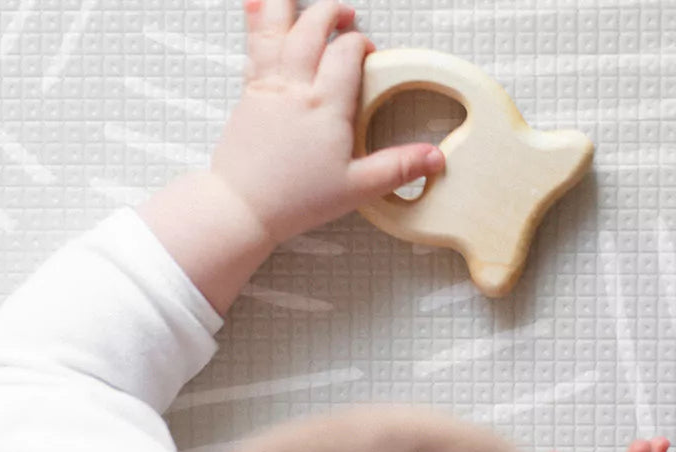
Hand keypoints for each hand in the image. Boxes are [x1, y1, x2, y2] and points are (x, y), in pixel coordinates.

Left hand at [210, 0, 445, 243]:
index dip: (361, 45)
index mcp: (325, 104)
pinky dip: (254, 18)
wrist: (242, 207)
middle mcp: (295, 86)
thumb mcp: (356, 189)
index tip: (366, 55)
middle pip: (312, 26)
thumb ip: (396, 168)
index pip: (348, 51)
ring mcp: (267, 85)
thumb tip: (432, 158)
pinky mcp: (247, 93)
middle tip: (344, 17)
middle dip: (331, 13)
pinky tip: (254, 3)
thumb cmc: (293, 201)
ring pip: (275, 25)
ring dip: (288, 4)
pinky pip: (252, 43)